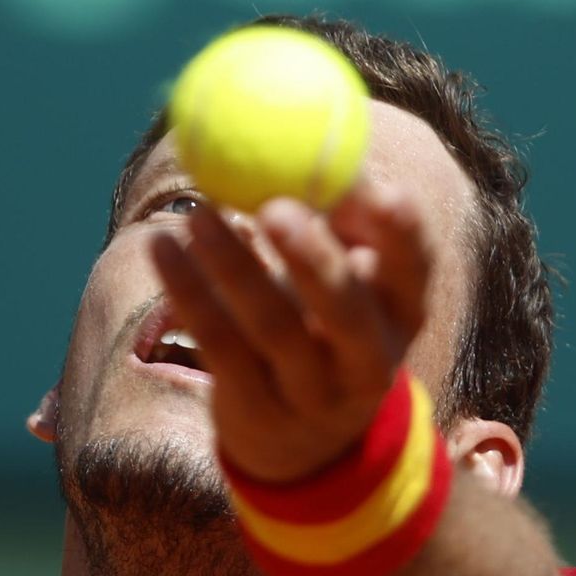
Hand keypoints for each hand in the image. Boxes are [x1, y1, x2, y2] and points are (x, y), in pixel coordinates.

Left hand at [149, 179, 434, 483]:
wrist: (305, 444)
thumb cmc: (326, 322)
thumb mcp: (350, 278)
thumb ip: (337, 213)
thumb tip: (303, 132)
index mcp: (401, 312)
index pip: (413, 268)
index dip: (399, 230)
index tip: (376, 186)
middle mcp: (368, 359)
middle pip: (345, 311)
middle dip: (314, 259)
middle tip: (276, 208)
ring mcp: (313, 394)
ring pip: (272, 329)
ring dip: (233, 267)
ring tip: (200, 214)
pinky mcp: (256, 408)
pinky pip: (218, 344)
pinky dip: (189, 292)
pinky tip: (161, 246)